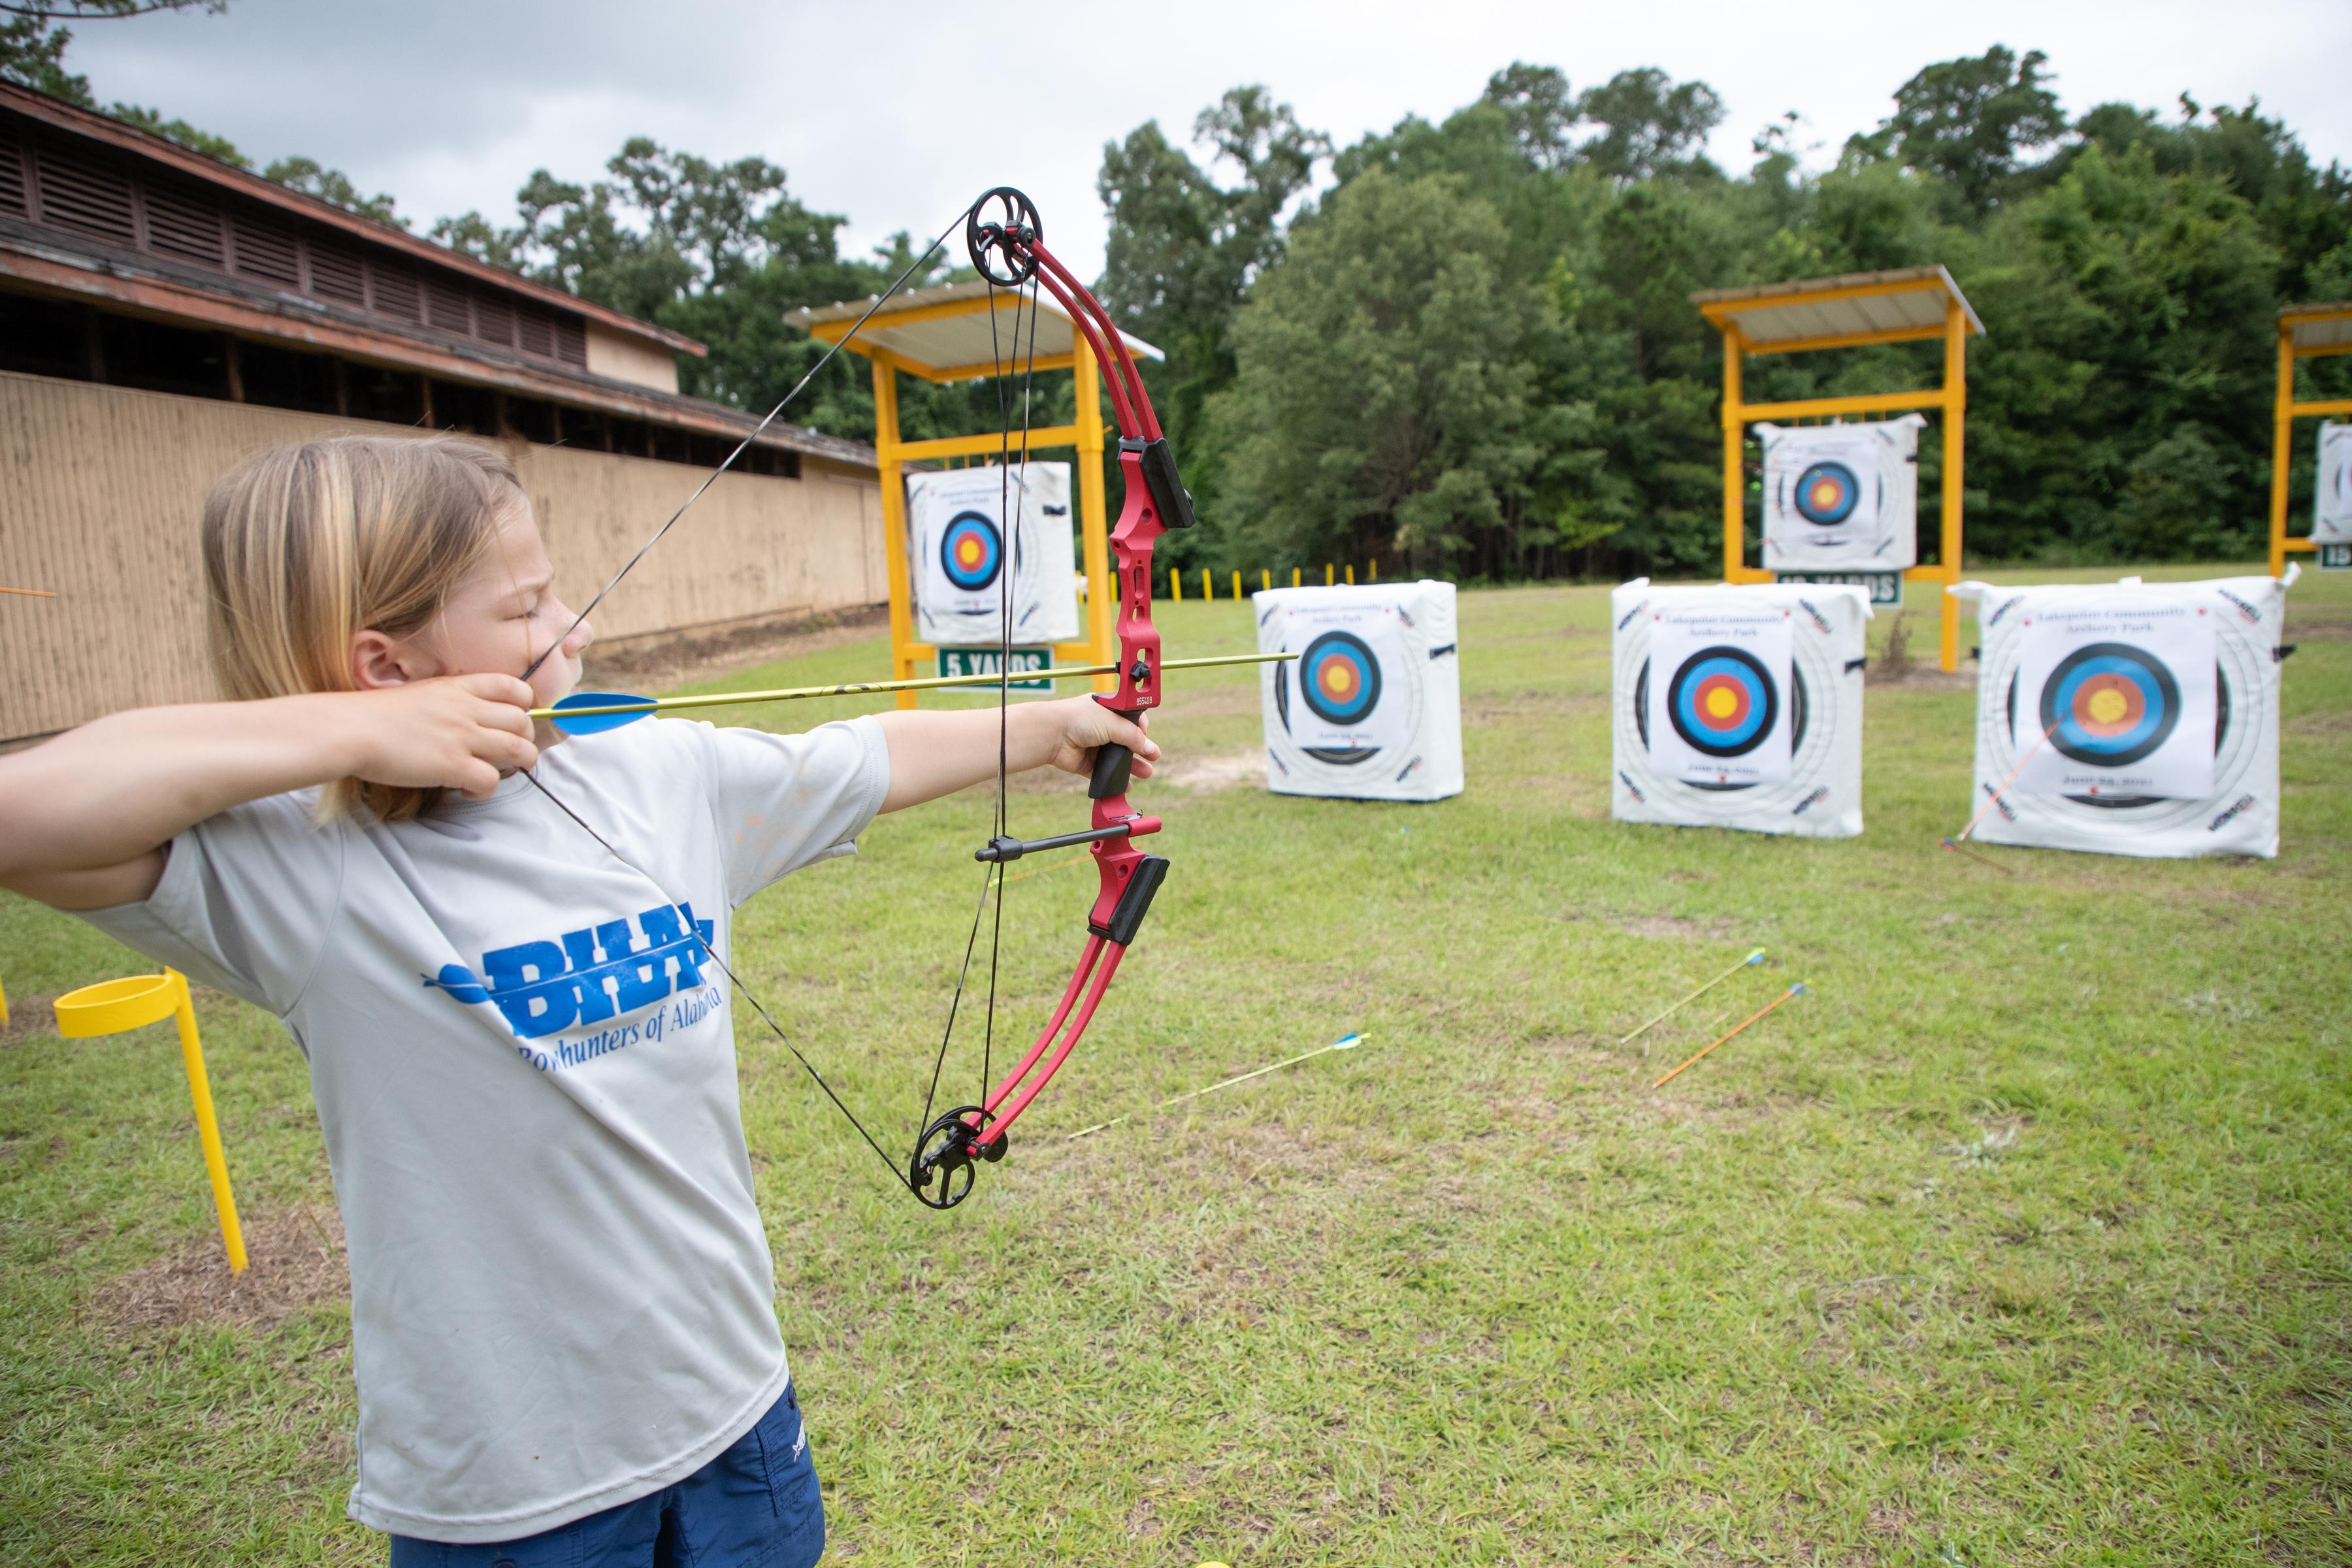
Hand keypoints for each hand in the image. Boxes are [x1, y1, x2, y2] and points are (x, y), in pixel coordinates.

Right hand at [343, 674, 539, 798]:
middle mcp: (467, 709)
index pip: (515, 687)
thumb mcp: (420, 694)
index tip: (513, 721)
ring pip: (520, 749)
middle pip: (523, 721)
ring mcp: (462, 737)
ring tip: (498, 772)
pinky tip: (467, 789)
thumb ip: (448, 703)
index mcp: (458, 688)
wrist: (349, 729)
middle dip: (524, 740)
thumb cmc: (374, 715)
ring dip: (517, 765)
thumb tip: (464, 719)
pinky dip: (486, 789)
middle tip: (508, 754)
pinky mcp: (453, 765)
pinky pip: (493, 779)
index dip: (524, 706)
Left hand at [1037, 696, 1158, 782]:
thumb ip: (1133, 736)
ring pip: (1117, 758)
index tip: (1146, 735)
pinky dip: (1114, 779)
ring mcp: (1094, 745)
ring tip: (1146, 773)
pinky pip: (1104, 772)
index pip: (1131, 717)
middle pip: (1127, 740)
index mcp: (1108, 709)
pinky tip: (1125, 785)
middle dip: (1141, 749)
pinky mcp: (1086, 762)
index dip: (1141, 726)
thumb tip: (1150, 748)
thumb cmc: (1079, 718)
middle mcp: (1101, 726)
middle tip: (1154, 757)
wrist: (1052, 733)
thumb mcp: (1113, 722)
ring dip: (1132, 766)